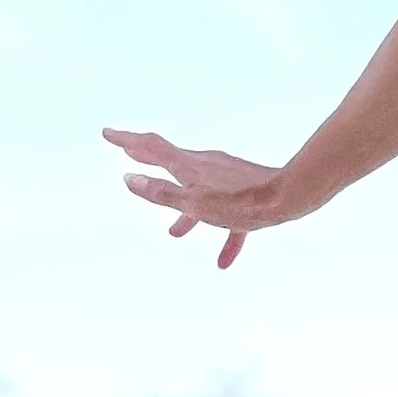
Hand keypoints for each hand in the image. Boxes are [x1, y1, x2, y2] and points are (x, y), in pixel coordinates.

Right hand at [103, 128, 290, 269]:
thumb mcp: (194, 203)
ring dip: (185, 212)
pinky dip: (222, 235)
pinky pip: (230, 218)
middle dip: (149, 164)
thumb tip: (129, 179)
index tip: (107, 133)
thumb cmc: (241, 202)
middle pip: (172, 164)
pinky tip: (223, 263)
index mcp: (189, 167)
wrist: (290, 197)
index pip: (151, 147)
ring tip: (174, 234)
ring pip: (199, 194)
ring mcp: (227, 178)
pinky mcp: (247, 194)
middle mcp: (206, 167)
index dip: (127, 140)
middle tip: (130, 157)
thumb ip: (162, 193)